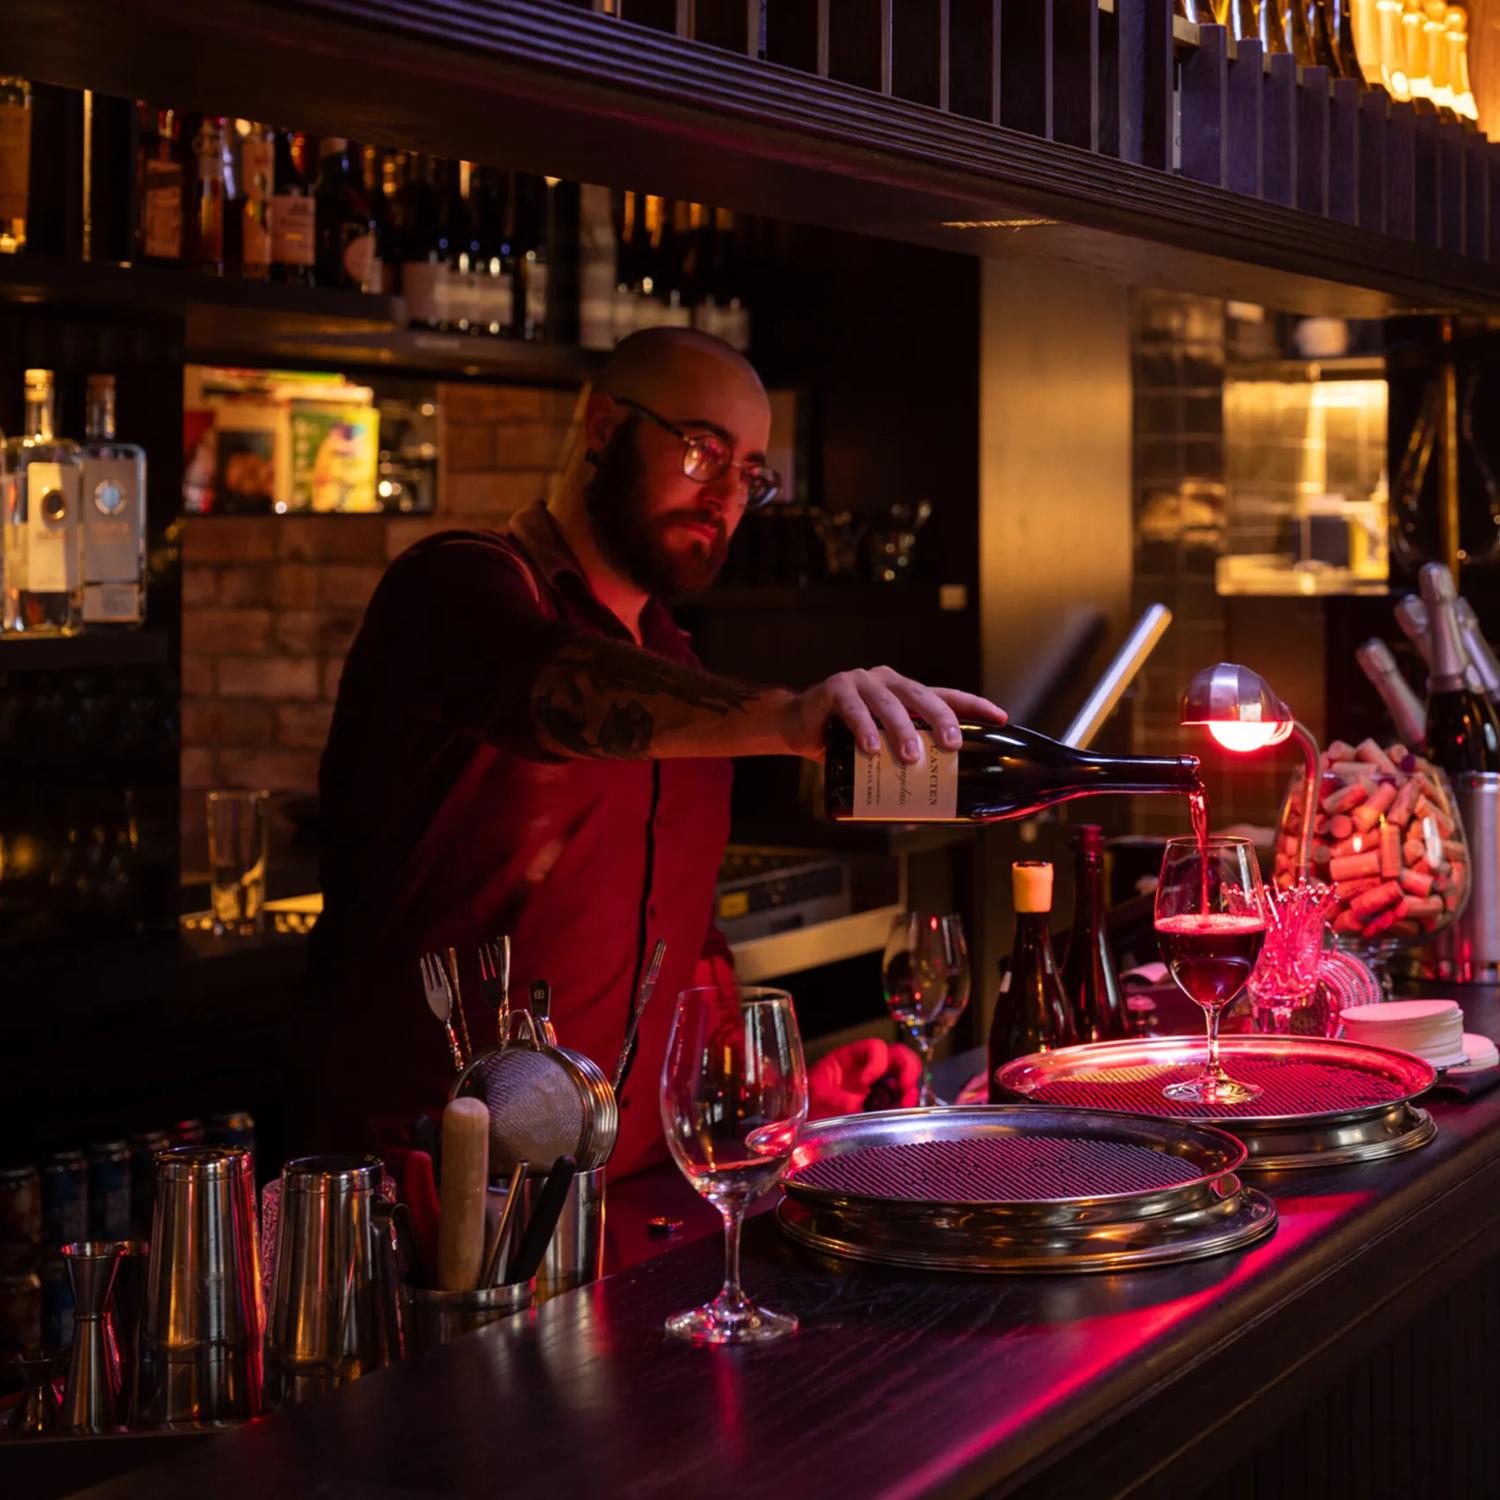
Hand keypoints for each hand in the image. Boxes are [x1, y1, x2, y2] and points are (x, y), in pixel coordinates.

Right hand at [781, 665, 1006, 762]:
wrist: (797, 727)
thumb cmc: (841, 740)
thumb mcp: (876, 749)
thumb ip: (896, 767)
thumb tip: (921, 813)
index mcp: (903, 693)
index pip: (945, 695)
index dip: (973, 705)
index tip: (1000, 718)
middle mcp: (887, 681)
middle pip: (921, 696)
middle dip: (941, 719)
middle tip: (952, 746)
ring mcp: (861, 682)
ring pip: (889, 703)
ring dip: (902, 729)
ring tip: (910, 756)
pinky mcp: (835, 689)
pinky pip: (853, 709)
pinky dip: (863, 729)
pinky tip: (871, 747)